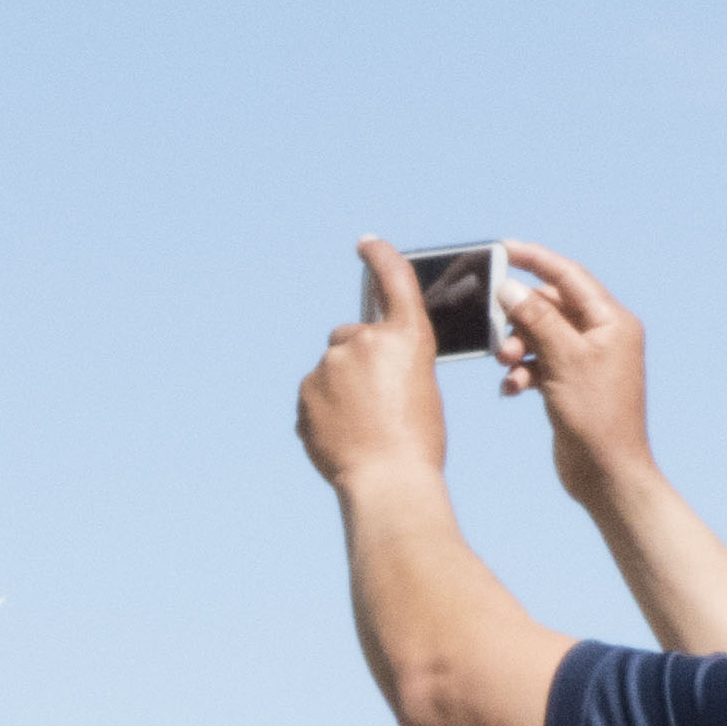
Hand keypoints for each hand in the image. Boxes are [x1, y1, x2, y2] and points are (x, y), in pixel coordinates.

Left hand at [296, 238, 444, 491]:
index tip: (366, 244)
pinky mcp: (307, 389)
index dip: (380, 257)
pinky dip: (325, 411)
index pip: (393, 279)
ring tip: (363, 427)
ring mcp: (332, 364)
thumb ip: (392, 362)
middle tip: (376, 401)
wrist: (388, 481)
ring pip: (332, 368)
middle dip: (358, 359)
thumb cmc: (417, 442)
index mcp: (406, 336)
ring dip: (341, 389)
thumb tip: (359, 364)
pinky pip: (314, 394)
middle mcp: (366, 340)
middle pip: (352, 335)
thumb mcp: (419, 387)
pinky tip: (343, 436)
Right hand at [501, 241, 654, 508]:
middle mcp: (602, 335)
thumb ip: (537, 318)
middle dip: (519, 318)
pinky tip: (512, 389)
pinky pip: (540, 364)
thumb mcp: (564, 360)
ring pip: (540, 336)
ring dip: (518, 347)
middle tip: (495, 333)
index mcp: (611, 321)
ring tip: (506, 365)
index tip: (502, 249)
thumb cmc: (597, 417)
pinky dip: (522, 372)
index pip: (568, 276)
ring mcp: (586, 361)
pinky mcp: (571, 384)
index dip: (535, 259)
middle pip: (549, 307)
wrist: (606, 474)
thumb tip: (511, 287)